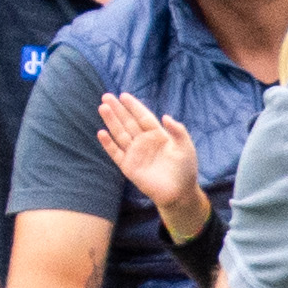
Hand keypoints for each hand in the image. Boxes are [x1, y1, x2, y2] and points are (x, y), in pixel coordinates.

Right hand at [95, 91, 206, 233]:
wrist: (179, 192)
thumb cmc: (185, 169)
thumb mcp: (185, 147)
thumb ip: (178, 131)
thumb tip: (165, 116)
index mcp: (158, 135)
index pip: (143, 117)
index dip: (134, 106)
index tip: (124, 95)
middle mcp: (144, 142)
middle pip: (128, 122)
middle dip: (118, 110)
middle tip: (106, 96)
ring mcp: (135, 153)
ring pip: (120, 134)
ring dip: (111, 122)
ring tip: (103, 108)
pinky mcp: (128, 166)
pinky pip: (116, 153)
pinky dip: (108, 144)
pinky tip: (101, 133)